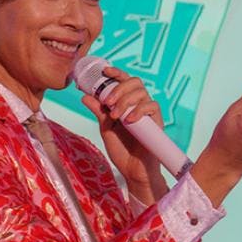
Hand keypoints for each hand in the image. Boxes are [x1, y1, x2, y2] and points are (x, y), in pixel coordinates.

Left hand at [81, 65, 166, 203]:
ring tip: (116, 116)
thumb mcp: (106, 129)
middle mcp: (138, 105)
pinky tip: (129, 120)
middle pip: (135, 82)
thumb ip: (99, 112)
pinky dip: (138, 110)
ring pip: (142, 92)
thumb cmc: (122, 151)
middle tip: (108, 102)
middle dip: (119, 88)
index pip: (124, 81)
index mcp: (127, 104)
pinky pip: (152, 106)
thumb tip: (85, 96)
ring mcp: (148, 114)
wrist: (133, 171)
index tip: (105, 71)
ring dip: (126, 100)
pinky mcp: (157, 122)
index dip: (116, 73)